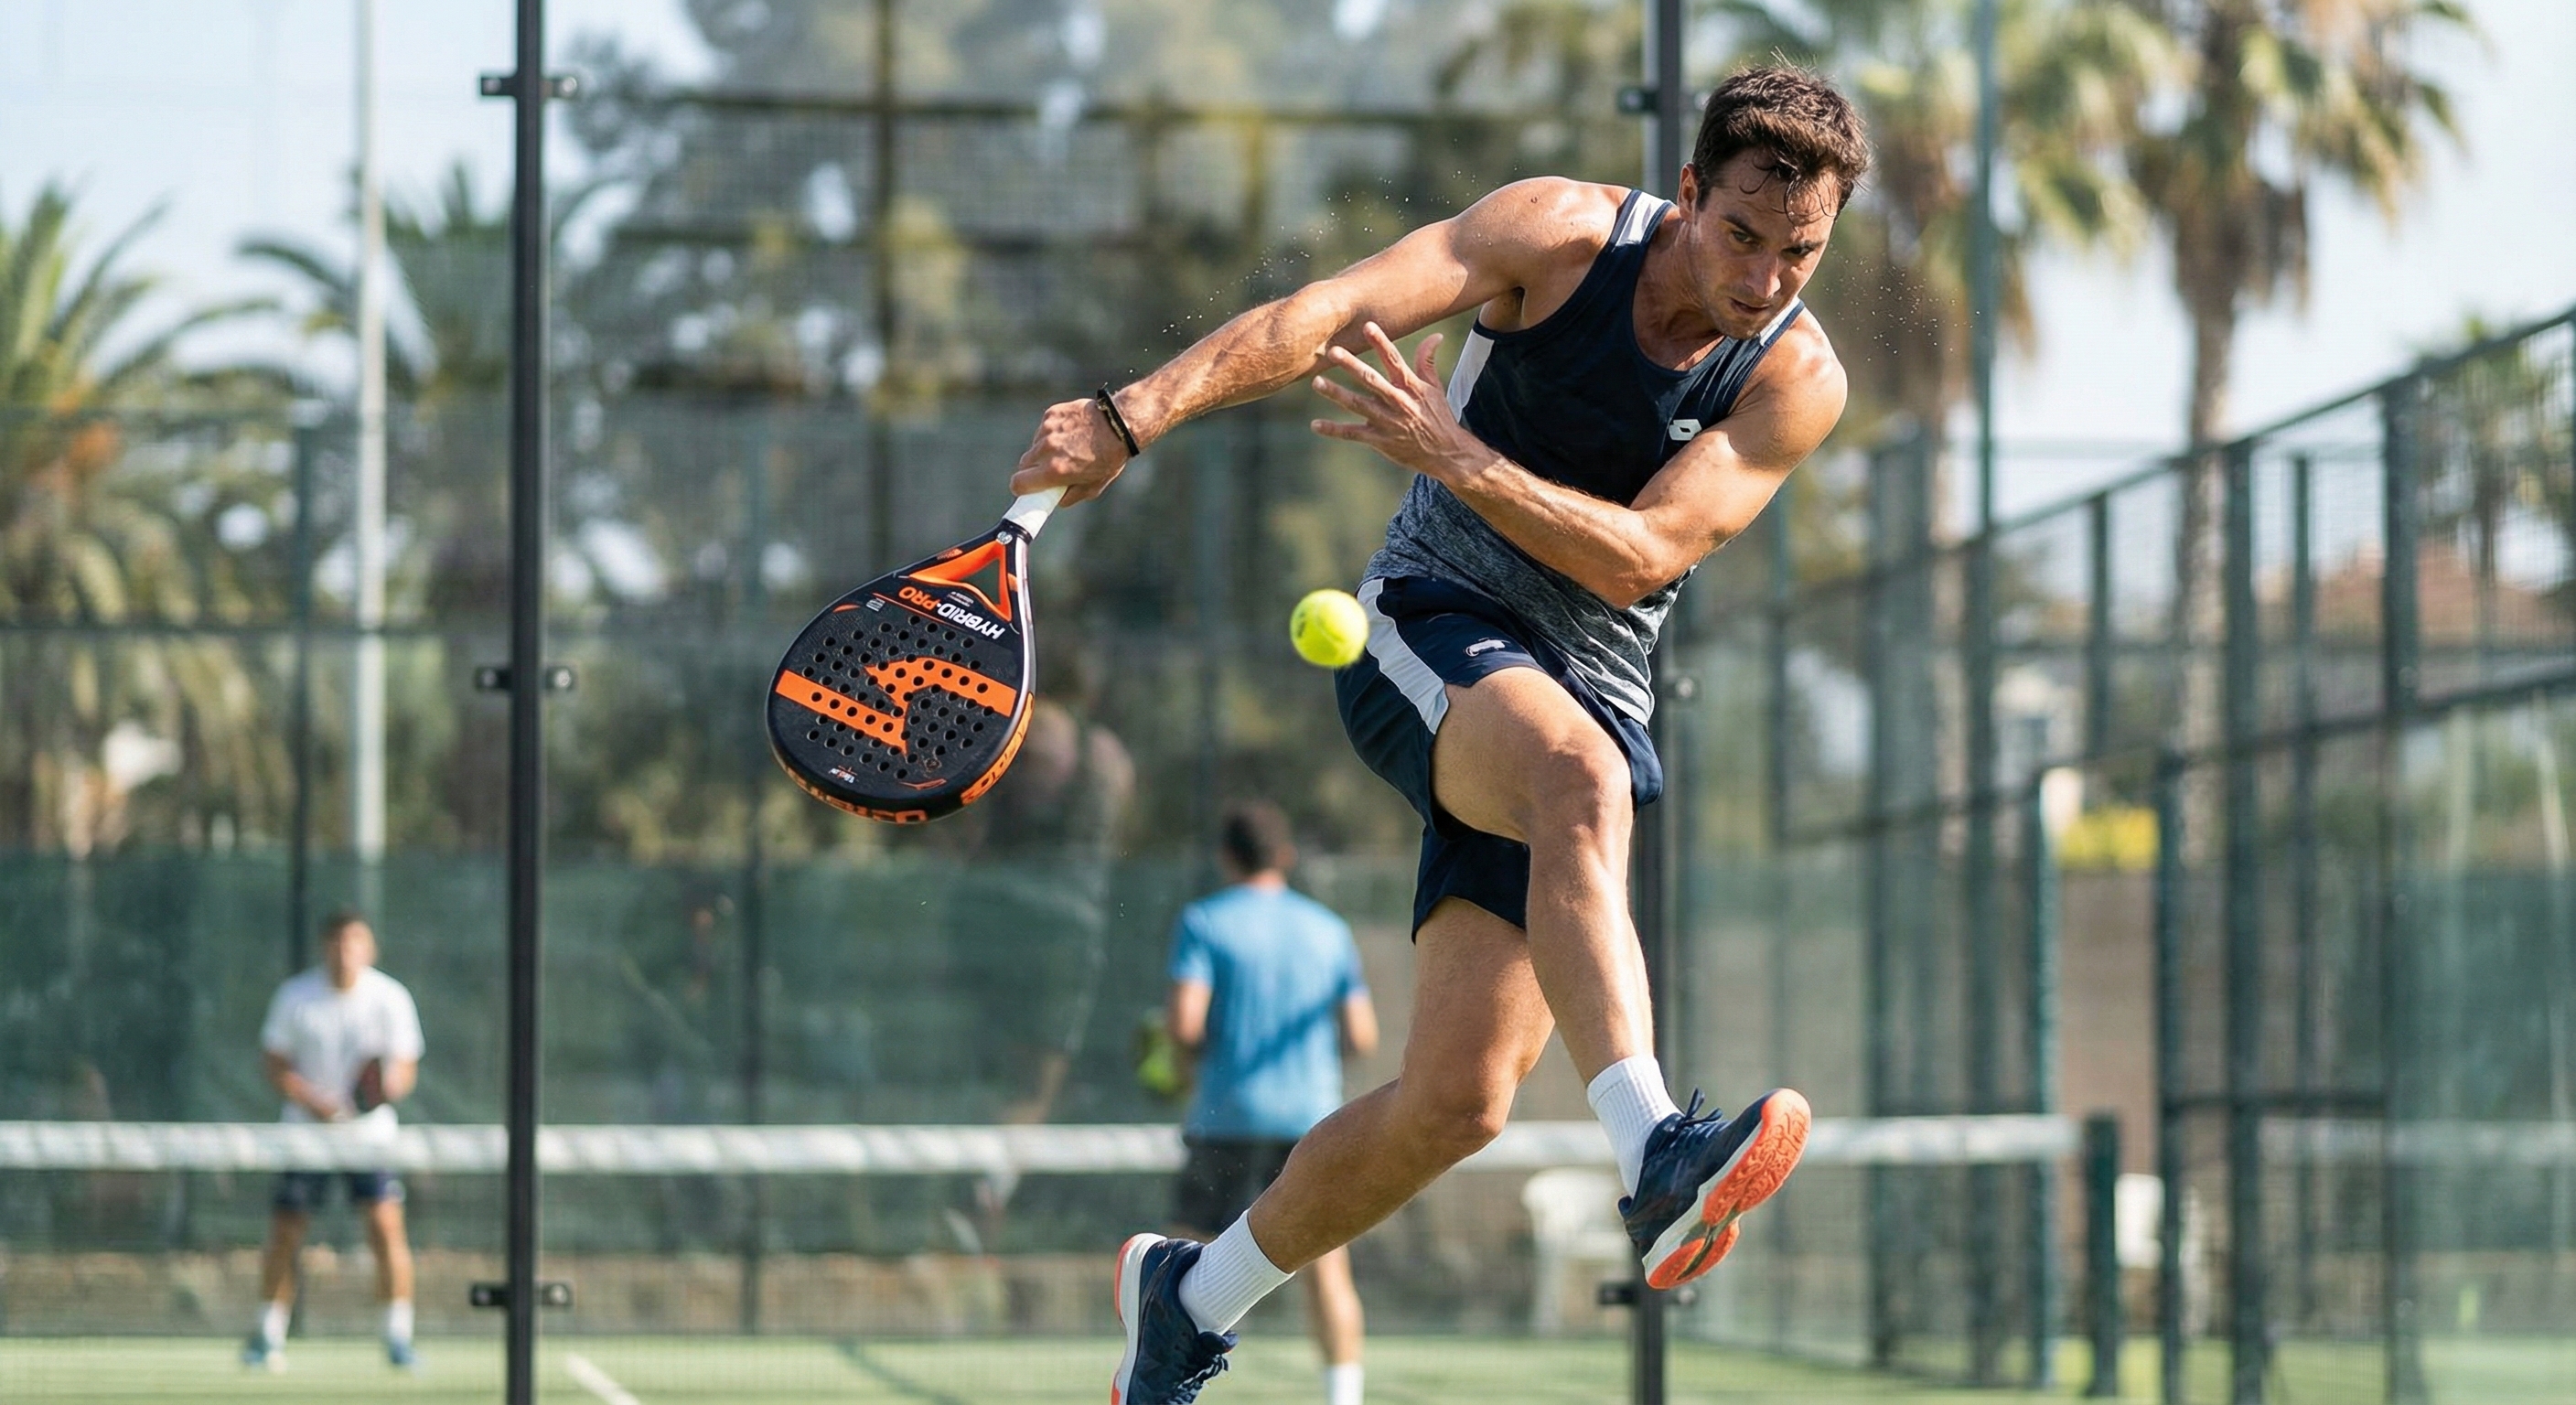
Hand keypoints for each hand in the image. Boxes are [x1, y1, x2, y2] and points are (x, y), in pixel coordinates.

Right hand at [1009, 395, 1133, 505]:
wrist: (1120, 424)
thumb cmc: (1109, 458)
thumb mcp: (1093, 487)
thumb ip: (1069, 497)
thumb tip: (1054, 500)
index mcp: (1054, 471)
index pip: (1018, 483)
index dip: (1020, 488)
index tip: (1024, 488)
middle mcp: (1047, 449)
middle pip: (1024, 464)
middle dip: (1034, 469)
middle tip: (1050, 469)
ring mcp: (1047, 429)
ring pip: (1034, 446)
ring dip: (1044, 450)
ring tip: (1067, 448)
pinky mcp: (1051, 414)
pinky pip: (1043, 429)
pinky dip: (1051, 433)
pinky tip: (1070, 433)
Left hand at [1308, 323, 1492, 483]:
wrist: (1447, 453)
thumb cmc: (1439, 417)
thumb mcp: (1435, 388)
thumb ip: (1427, 361)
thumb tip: (1435, 335)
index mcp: (1411, 386)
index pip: (1394, 360)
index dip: (1381, 343)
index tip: (1367, 326)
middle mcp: (1398, 402)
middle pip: (1372, 380)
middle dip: (1352, 366)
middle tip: (1334, 352)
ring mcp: (1387, 422)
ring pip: (1358, 405)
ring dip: (1337, 393)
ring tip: (1317, 382)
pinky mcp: (1380, 441)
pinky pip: (1353, 434)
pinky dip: (1334, 430)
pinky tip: (1315, 425)